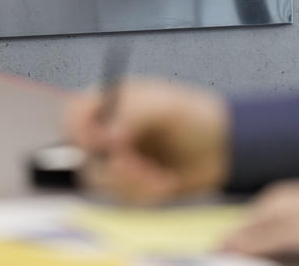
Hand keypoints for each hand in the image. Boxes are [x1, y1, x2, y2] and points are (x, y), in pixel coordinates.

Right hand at [64, 78, 228, 204]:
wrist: (223, 149)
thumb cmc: (195, 117)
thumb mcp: (165, 106)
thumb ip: (132, 116)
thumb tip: (107, 137)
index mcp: (111, 103)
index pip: (74, 115)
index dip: (80, 131)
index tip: (103, 144)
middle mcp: (108, 131)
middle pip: (84, 154)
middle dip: (114, 167)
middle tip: (140, 168)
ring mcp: (118, 159)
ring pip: (101, 180)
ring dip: (131, 183)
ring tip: (160, 177)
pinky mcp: (130, 183)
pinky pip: (121, 197)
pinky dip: (144, 194)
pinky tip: (165, 182)